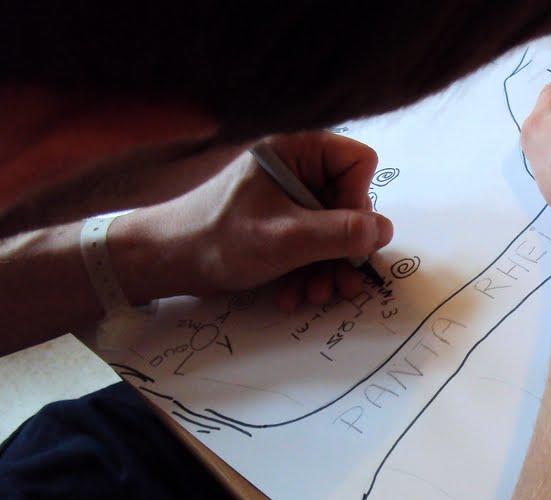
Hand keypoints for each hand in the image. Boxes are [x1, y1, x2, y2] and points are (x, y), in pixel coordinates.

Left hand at [112, 131, 392, 309]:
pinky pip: (310, 244)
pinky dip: (306, 272)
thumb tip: (384, 231)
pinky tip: (292, 295)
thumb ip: (342, 233)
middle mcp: (295, 168)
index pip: (358, 162)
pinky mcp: (277, 223)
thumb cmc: (218, 239)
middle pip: (348, 204)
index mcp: (295, 150)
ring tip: (314, 297)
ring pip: (331, 231)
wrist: (165, 262)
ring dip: (326, 269)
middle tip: (339, 287)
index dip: (358, 203)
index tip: (343, 238)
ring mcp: (286, 197)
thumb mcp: (289, 238)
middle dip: (343, 251)